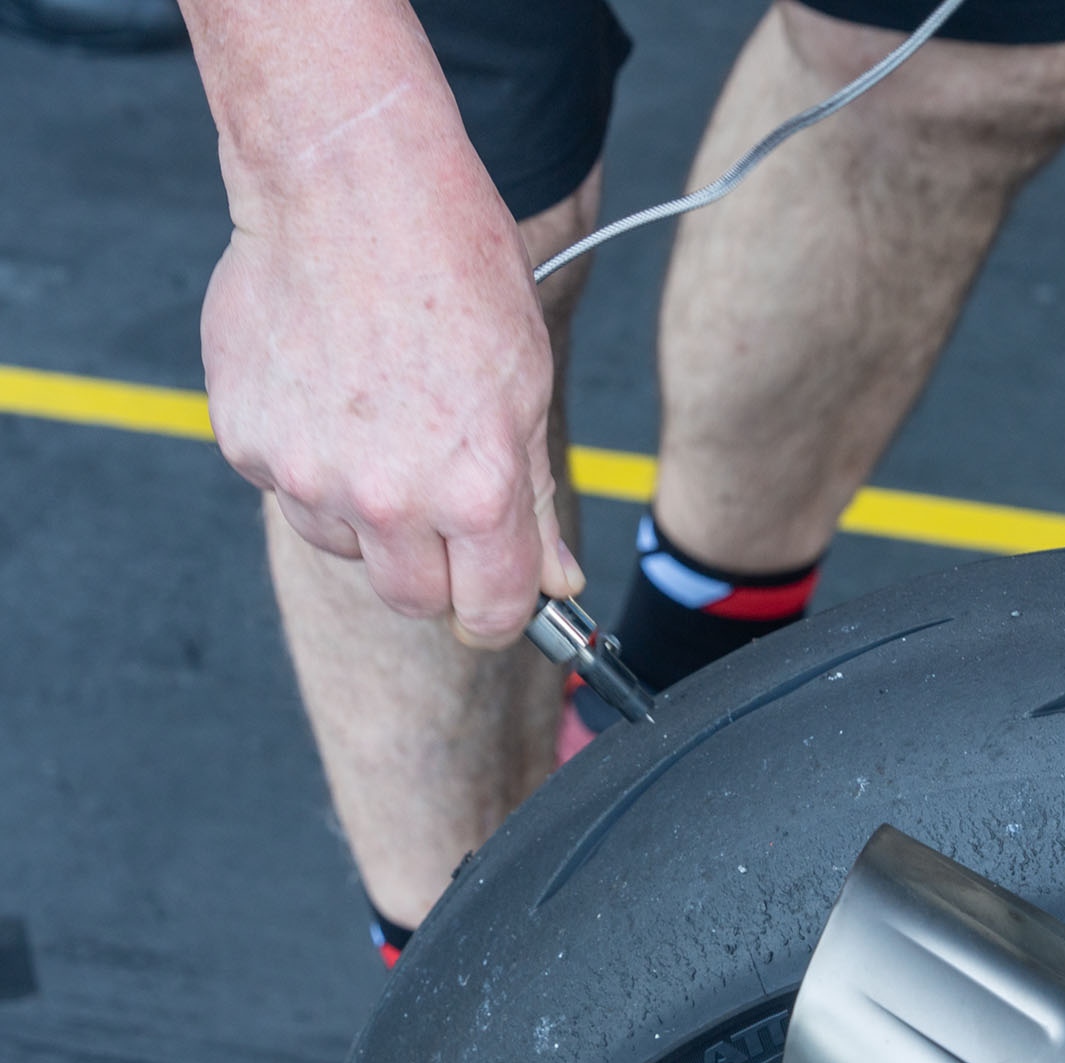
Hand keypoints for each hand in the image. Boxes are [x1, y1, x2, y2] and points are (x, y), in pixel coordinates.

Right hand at [201, 179, 582, 648]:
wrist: (348, 186)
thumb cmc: (456, 270)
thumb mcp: (527, 387)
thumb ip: (534, 498)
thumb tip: (555, 582)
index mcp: (475, 490)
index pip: (493, 612)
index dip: (504, 608)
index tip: (501, 593)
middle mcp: (388, 498)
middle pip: (414, 600)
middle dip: (437, 572)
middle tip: (444, 503)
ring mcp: (308, 475)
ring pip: (347, 546)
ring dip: (370, 514)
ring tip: (385, 420)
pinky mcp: (247, 444)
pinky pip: (290, 491)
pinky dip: (312, 463)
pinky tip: (332, 392)